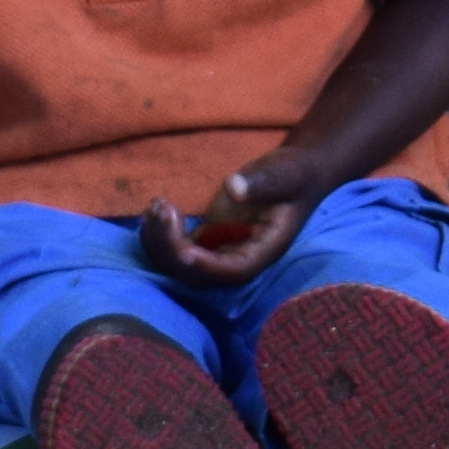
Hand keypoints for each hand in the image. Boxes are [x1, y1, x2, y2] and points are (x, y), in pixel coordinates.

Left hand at [149, 155, 323, 287]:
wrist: (294, 173)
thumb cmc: (295, 173)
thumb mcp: (285, 173)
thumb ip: (262, 182)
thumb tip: (232, 188)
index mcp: (265, 249)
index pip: (235, 270)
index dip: (208, 266)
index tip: (184, 248)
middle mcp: (241, 257)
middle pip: (201, 274)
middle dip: (174, 250)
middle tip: (162, 210)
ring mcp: (222, 250)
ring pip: (184, 266)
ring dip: (161, 244)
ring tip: (154, 209)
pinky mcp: (208, 239)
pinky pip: (179, 250)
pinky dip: (161, 237)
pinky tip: (153, 211)